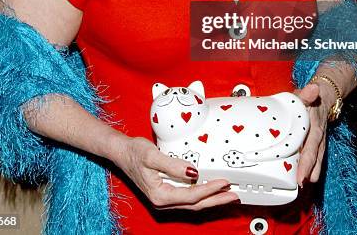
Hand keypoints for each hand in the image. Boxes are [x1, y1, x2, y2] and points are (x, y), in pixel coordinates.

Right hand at [110, 135, 239, 209]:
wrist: (122, 152)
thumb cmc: (134, 153)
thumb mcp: (152, 156)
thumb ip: (173, 164)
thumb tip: (193, 172)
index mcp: (161, 195)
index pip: (191, 195)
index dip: (210, 190)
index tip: (224, 182)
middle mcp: (164, 200)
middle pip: (196, 204)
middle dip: (216, 200)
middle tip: (234, 195)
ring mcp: (166, 197)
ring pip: (193, 203)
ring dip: (211, 199)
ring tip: (227, 194)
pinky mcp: (167, 191)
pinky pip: (189, 197)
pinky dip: (202, 194)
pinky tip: (210, 189)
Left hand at [294, 81, 335, 185]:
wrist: (325, 96)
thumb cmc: (310, 98)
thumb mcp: (306, 94)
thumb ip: (307, 93)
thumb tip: (314, 88)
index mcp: (315, 127)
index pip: (311, 148)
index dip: (307, 163)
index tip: (302, 176)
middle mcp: (319, 137)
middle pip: (315, 158)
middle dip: (308, 171)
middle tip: (300, 184)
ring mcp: (319, 141)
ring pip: (317, 160)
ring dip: (310, 172)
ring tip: (302, 184)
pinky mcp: (317, 142)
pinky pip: (315, 156)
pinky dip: (310, 166)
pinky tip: (303, 175)